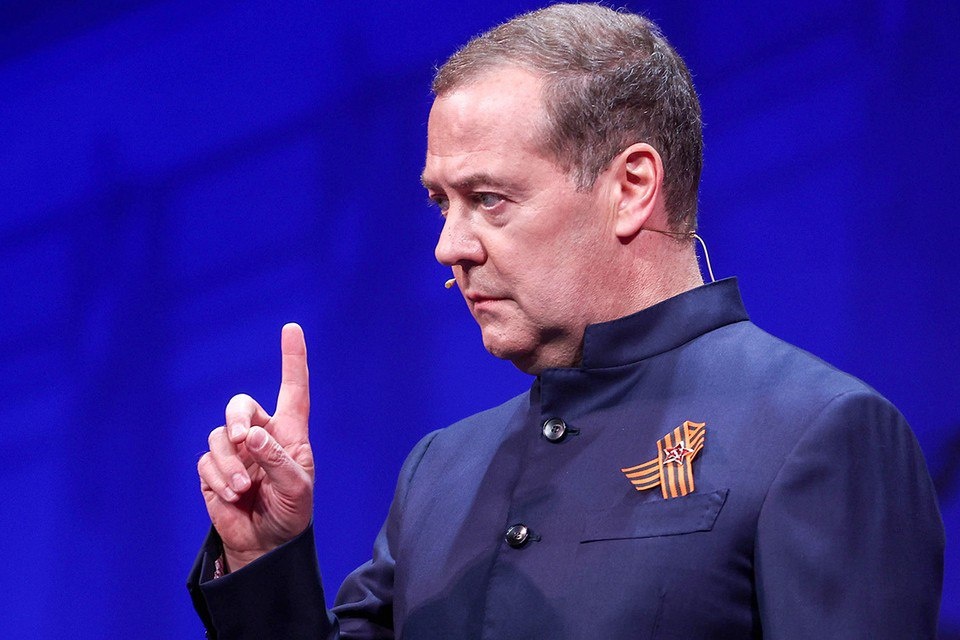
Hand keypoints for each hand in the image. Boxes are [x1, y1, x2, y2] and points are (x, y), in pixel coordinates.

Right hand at [197, 323, 314, 570]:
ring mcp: (235, 453)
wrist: (265, 545)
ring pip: (220, 436)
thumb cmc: (291, 514)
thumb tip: (251, 435)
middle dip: (237, 417)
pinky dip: (219, 479)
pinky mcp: (214, 471)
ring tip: (245, 489)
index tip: (291, 329)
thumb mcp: (296, 490)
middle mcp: (261, 436)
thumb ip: (278, 461)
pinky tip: (233, 497)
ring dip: (230, 463)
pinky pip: (207, 462)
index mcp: (289, 433)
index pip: (292, 389)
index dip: (292, 359)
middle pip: (240, 405)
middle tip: (242, 439)